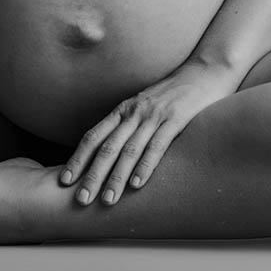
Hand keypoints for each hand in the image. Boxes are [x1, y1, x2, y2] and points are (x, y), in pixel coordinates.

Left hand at [60, 59, 242, 205]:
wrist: (206, 70)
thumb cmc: (175, 94)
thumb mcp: (146, 106)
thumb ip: (130, 125)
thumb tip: (112, 153)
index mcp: (124, 110)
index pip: (94, 137)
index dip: (78, 159)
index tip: (64, 180)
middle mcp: (134, 112)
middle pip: (107, 147)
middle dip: (92, 175)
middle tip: (81, 200)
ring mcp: (154, 115)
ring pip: (129, 150)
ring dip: (116, 177)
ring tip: (107, 200)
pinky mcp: (176, 119)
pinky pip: (157, 146)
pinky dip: (145, 166)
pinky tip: (137, 185)